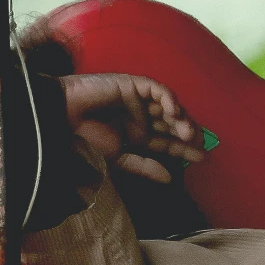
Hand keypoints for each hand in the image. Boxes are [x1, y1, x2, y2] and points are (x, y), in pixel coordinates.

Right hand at [59, 71, 204, 184]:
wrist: (61, 117)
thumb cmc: (84, 140)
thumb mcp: (117, 159)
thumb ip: (143, 167)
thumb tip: (170, 180)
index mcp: (137, 136)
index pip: (167, 142)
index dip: (184, 149)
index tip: (202, 158)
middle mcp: (141, 117)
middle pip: (171, 123)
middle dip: (187, 133)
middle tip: (200, 143)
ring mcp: (137, 100)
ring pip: (167, 106)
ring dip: (180, 117)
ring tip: (187, 131)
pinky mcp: (131, 85)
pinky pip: (156, 89)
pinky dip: (167, 98)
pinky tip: (173, 111)